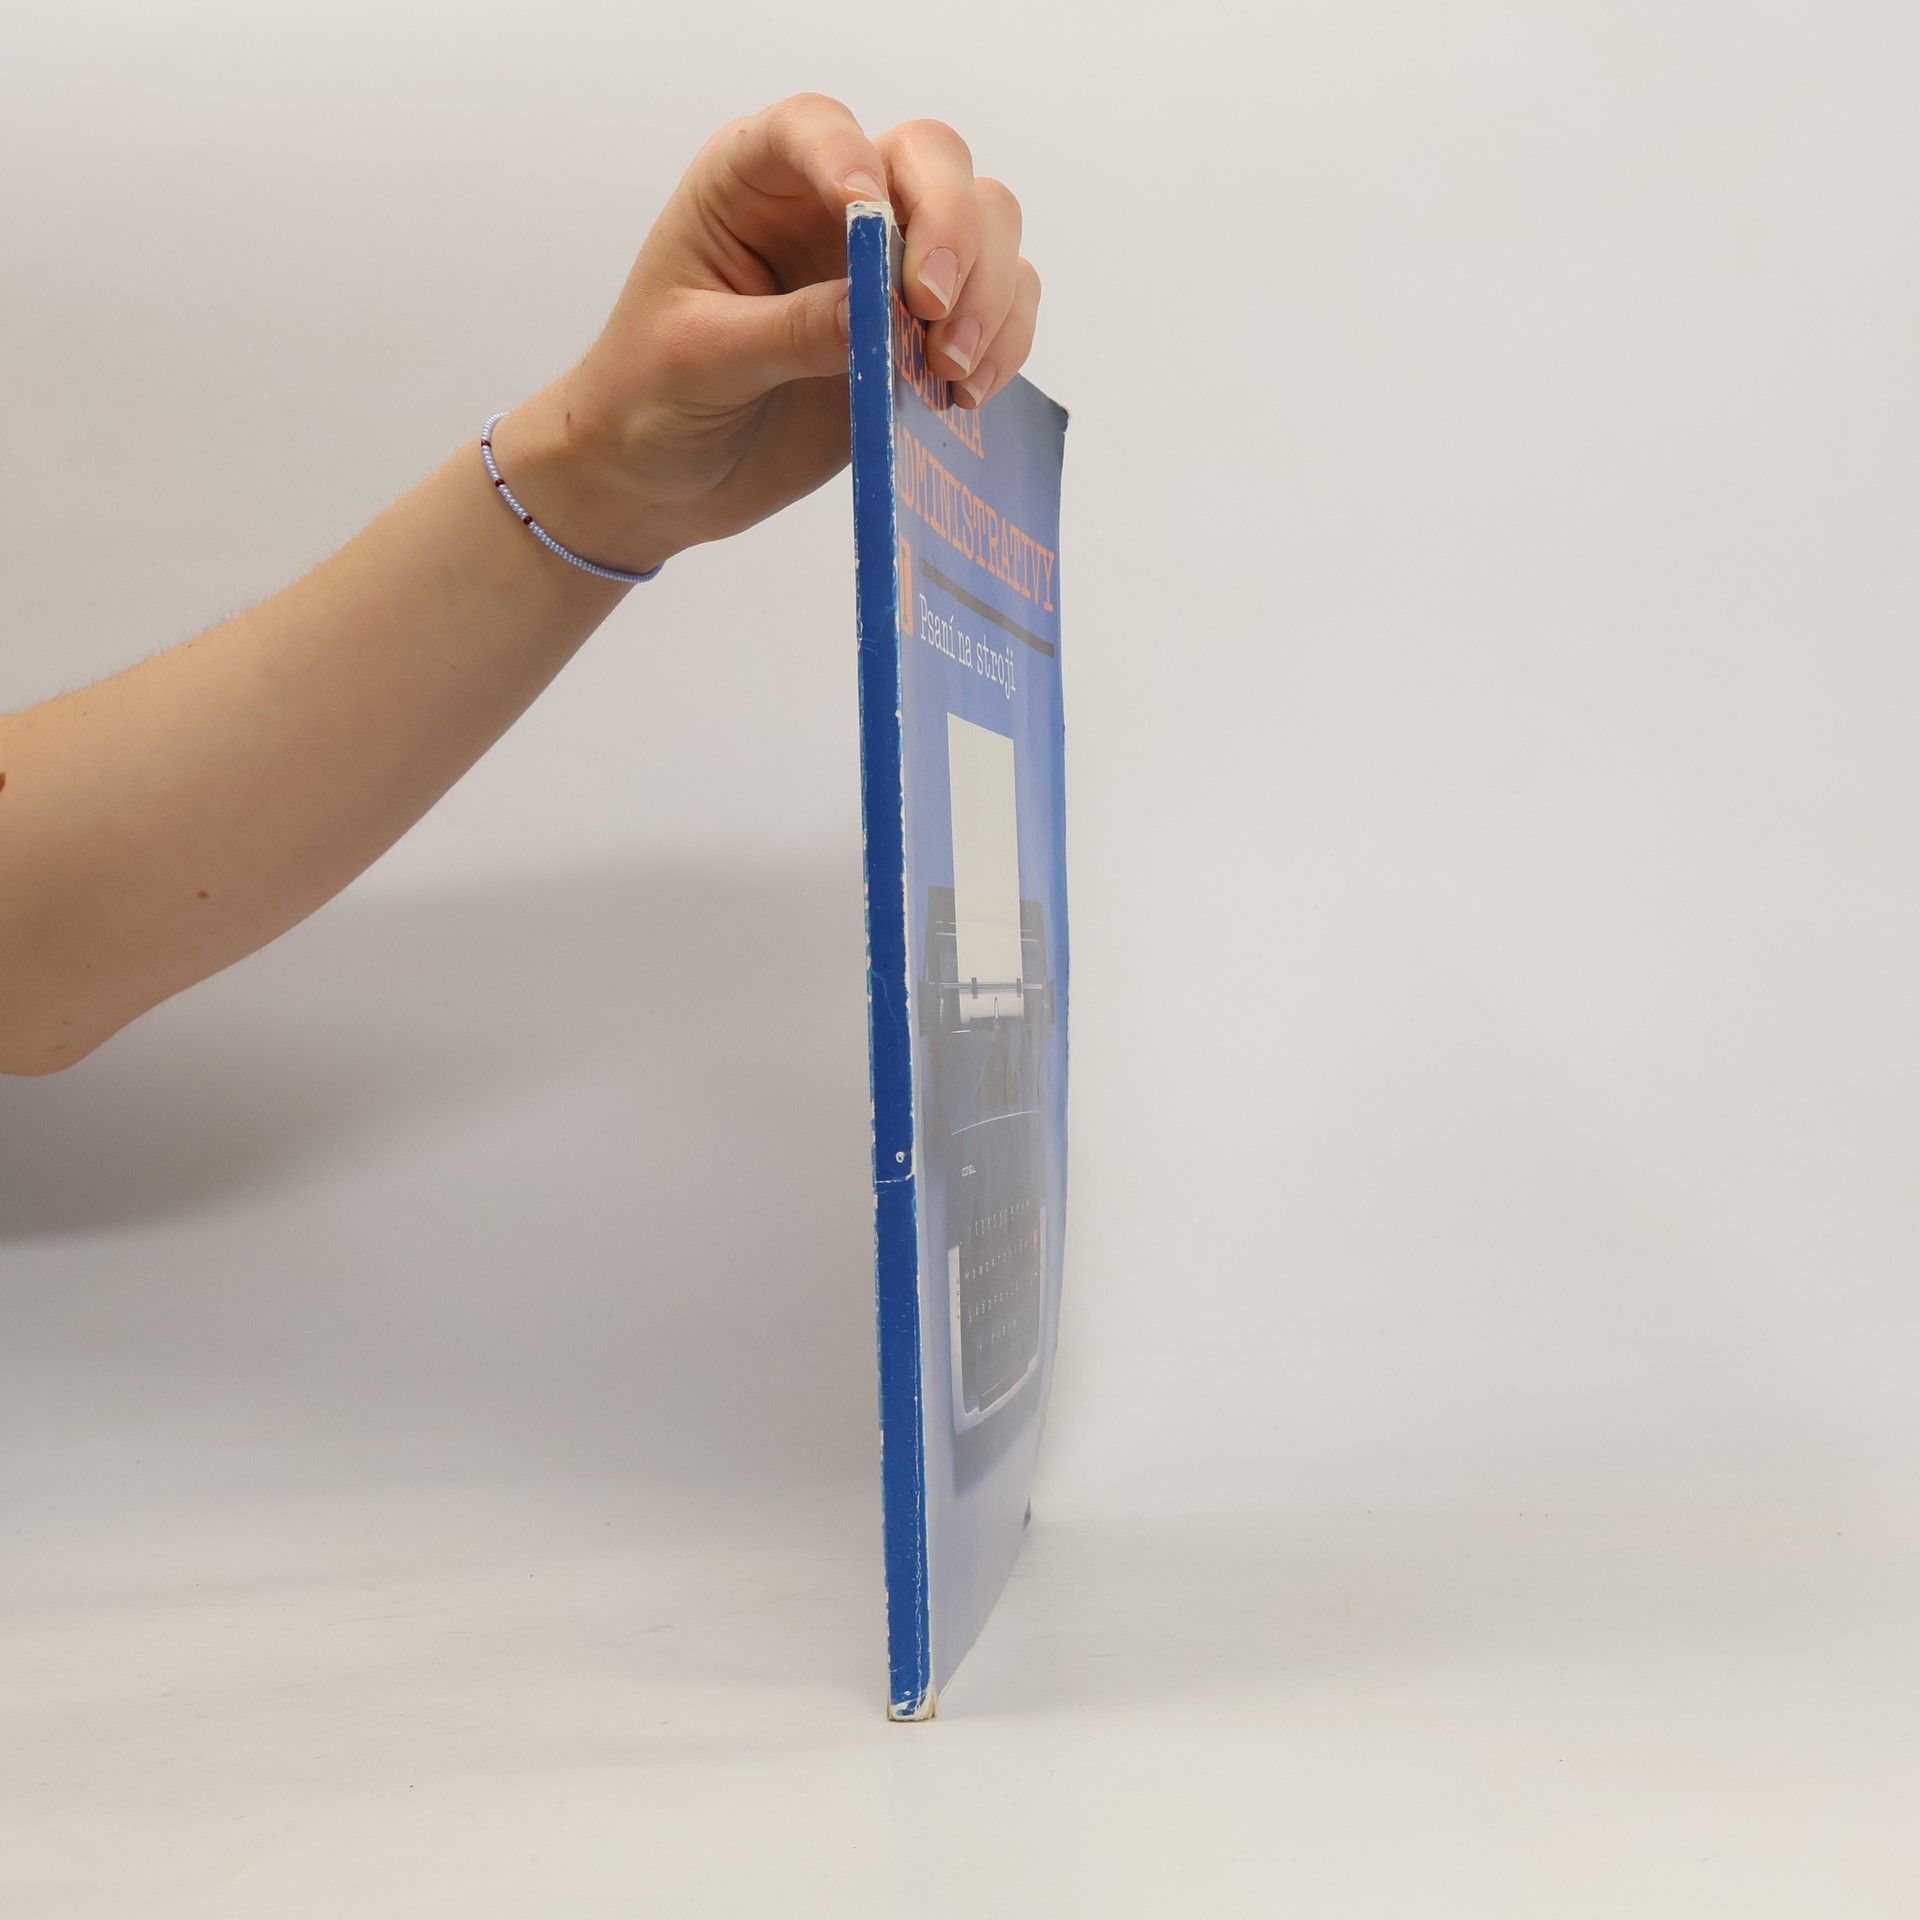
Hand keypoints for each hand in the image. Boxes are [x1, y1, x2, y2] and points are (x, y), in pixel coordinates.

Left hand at [493, 94, 1042, 577]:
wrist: (658, 479)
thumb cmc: (648, 400)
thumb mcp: (700, 361)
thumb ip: (789, 332)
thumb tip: (878, 314)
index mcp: (752, 182)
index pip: (817, 128)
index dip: (850, 158)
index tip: (865, 215)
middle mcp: (829, 206)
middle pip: (932, 161)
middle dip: (955, 231)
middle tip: (936, 315)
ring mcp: (884, 268)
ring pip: (987, 225)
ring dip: (990, 294)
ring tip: (954, 374)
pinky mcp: (919, 334)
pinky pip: (998, 307)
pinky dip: (1002, 344)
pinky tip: (965, 396)